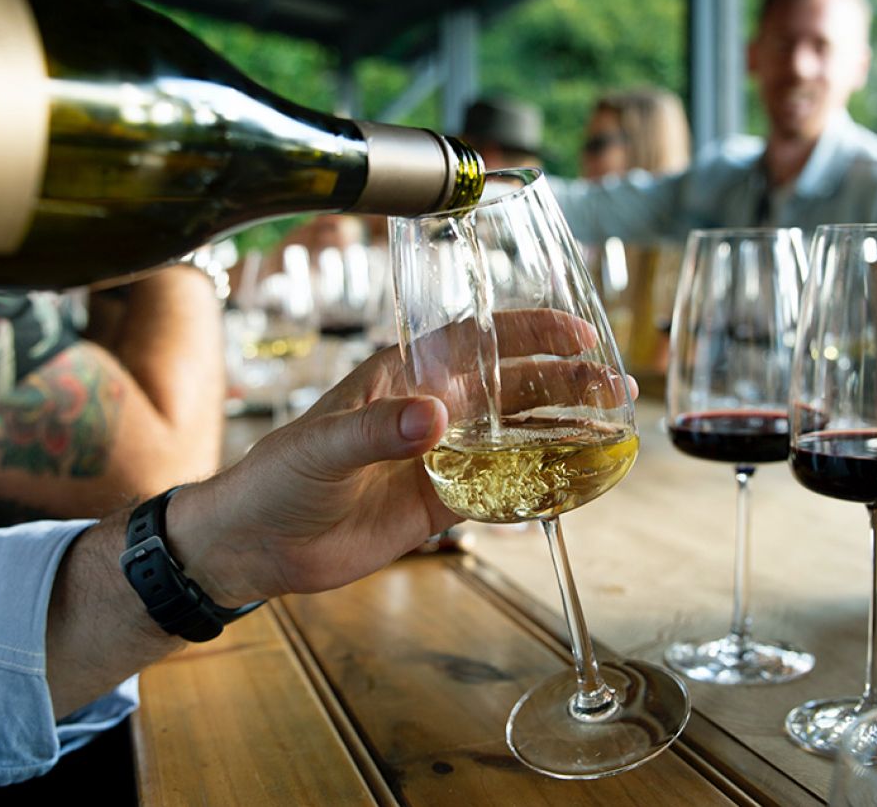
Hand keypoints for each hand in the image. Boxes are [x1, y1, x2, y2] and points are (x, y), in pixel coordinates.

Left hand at [168, 308, 614, 606]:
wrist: (261, 544)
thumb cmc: (279, 477)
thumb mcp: (321, 446)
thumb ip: (377, 429)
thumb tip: (435, 418)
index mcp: (406, 374)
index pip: (479, 338)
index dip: (531, 332)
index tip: (579, 334)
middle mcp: (434, 407)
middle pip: (514, 385)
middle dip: (567, 382)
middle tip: (616, 387)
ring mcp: (443, 455)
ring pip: (518, 433)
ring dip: (565, 428)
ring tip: (613, 428)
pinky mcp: (444, 500)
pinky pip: (504, 487)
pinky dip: (542, 483)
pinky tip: (578, 481)